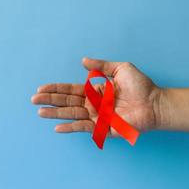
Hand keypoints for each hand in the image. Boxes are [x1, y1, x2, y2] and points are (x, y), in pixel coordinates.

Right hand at [31, 57, 160, 136]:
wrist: (154, 102)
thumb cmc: (140, 85)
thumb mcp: (120, 69)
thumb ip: (102, 65)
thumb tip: (83, 61)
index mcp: (96, 90)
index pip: (71, 90)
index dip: (57, 89)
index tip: (42, 88)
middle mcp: (94, 103)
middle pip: (68, 102)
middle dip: (51, 100)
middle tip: (34, 99)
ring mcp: (97, 116)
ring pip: (72, 114)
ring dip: (56, 113)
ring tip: (40, 112)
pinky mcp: (104, 127)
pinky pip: (85, 127)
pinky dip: (72, 127)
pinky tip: (58, 127)